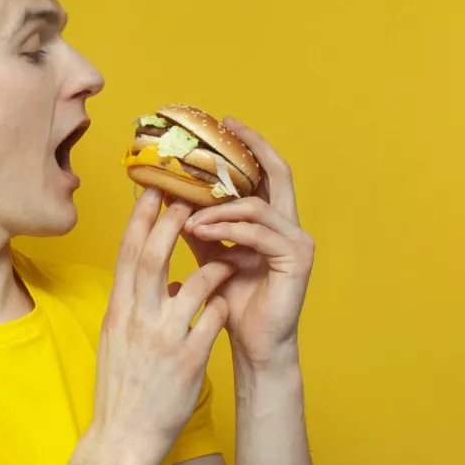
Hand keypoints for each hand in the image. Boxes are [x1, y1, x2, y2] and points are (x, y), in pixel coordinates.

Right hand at [71, 188, 233, 464]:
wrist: (124, 434)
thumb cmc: (121, 385)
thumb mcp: (116, 339)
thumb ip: (133, 306)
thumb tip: (150, 281)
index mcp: (118, 311)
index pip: (126, 255)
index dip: (139, 220)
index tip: (151, 191)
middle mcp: (138, 319)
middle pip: (152, 258)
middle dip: (170, 221)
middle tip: (188, 197)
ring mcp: (164, 339)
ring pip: (192, 285)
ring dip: (210, 264)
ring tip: (225, 252)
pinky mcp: (189, 361)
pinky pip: (212, 321)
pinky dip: (222, 304)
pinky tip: (230, 298)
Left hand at [180, 117, 313, 369]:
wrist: (252, 342)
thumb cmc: (232, 297)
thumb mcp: (209, 251)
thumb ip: (197, 222)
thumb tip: (167, 194)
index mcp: (273, 220)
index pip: (265, 172)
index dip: (250, 145)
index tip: (226, 123)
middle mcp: (290, 224)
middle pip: (277, 173)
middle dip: (251, 149)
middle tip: (225, 129)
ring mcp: (297, 240)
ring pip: (256, 206)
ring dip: (217, 208)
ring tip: (187, 216)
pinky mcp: (296, 259)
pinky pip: (257, 233)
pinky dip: (226, 229)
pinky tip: (202, 231)